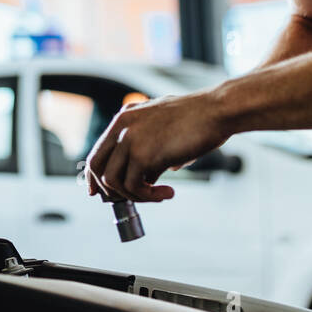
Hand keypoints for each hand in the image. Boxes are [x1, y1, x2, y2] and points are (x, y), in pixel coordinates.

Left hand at [83, 91, 231, 201]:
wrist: (216, 111)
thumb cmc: (197, 120)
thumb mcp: (162, 129)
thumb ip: (148, 148)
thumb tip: (144, 179)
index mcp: (124, 118)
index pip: (97, 152)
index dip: (95, 177)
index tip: (101, 193)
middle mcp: (121, 127)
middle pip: (97, 168)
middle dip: (110, 191)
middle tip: (132, 200)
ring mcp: (129, 140)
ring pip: (113, 182)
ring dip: (135, 196)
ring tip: (159, 195)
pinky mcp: (143, 154)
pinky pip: (134, 187)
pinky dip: (150, 196)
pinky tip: (169, 193)